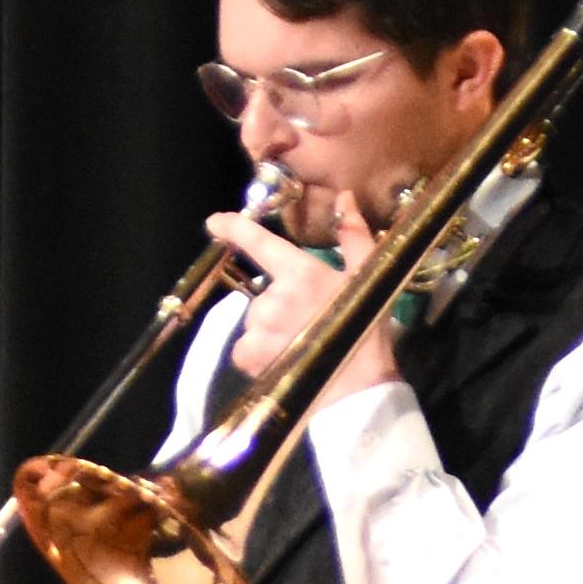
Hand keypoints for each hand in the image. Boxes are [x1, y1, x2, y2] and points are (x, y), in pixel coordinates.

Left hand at [208, 198, 397, 406]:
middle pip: (261, 292)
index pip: (257, 242)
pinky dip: (258, 352)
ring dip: (269, 328)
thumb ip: (352, 234)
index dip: (233, 229)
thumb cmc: (366, 328)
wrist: (359, 386)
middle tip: (307, 319)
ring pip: (254, 320)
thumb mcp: (367, 276)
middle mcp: (272, 298)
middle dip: (278, 303)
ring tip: (300, 343)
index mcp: (298, 272)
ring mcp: (258, 328)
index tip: (215, 222)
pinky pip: (244, 347)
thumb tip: (344, 197)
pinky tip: (284, 358)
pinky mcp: (250, 355)